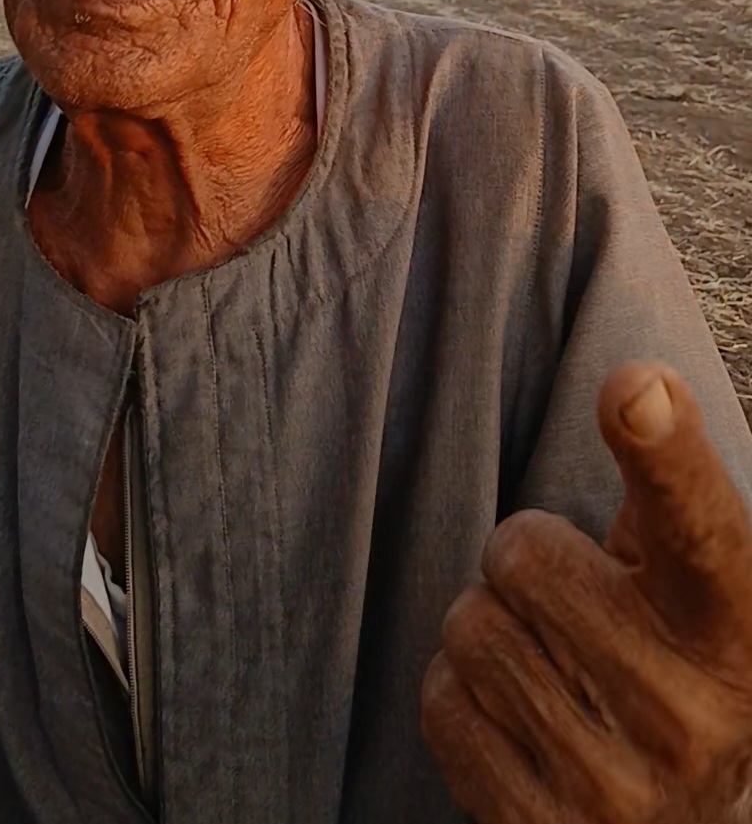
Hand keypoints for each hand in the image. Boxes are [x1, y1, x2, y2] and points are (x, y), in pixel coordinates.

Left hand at [421, 364, 751, 822]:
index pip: (696, 521)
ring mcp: (623, 790)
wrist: (671, 813)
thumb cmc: (667, 644)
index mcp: (736, 623)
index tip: (633, 389)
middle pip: (521, 557)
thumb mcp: (684, 568)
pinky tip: (523, 721)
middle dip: (526, 564)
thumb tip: (635, 385)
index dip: (663, 449)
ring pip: (471, 630)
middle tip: (576, 607)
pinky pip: (444, 706)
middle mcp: (694, 714)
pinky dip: (462, 699)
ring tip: (552, 665)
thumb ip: (663, 480)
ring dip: (488, 629)